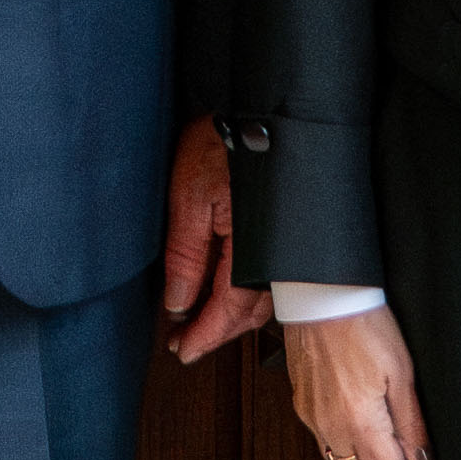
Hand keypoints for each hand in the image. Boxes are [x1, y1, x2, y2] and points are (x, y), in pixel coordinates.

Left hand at [157, 117, 268, 362]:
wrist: (258, 109)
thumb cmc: (223, 141)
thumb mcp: (189, 198)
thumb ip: (185, 256)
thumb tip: (178, 301)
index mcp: (250, 249)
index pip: (227, 310)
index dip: (204, 335)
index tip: (183, 350)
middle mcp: (274, 254)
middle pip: (248, 314)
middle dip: (216, 333)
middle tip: (184, 343)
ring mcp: (282, 245)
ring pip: (261, 300)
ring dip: (231, 318)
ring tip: (199, 324)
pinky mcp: (282, 234)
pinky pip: (268, 278)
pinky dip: (245, 295)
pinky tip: (225, 294)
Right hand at [283, 304, 432, 459]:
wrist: (320, 297)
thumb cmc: (365, 326)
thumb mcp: (402, 374)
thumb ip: (412, 424)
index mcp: (362, 421)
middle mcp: (332, 426)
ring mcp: (313, 416)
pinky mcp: (301, 403)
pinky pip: (321, 444)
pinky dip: (338, 458)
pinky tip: (347, 457)